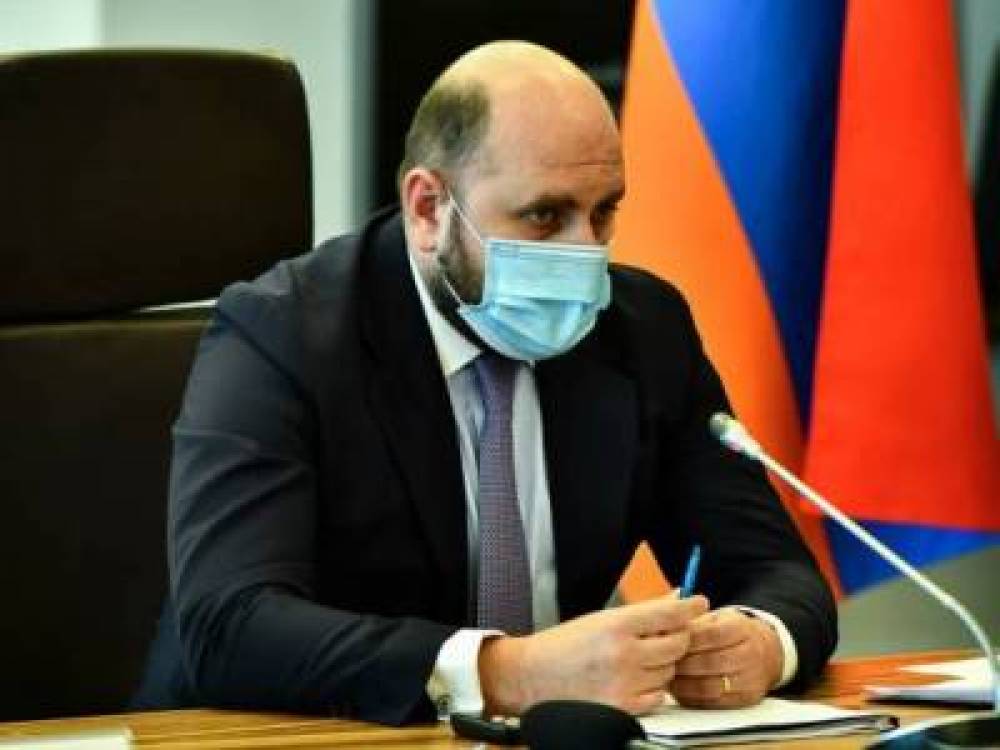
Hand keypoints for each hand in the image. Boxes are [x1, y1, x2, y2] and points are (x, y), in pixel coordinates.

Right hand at [479, 595, 708, 715]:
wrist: (532, 676)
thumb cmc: (564, 645)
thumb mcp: (600, 619)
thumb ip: (640, 613)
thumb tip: (674, 600)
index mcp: (616, 624)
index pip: (669, 613)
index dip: (690, 608)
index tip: (700, 603)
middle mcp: (624, 653)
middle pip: (677, 644)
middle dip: (678, 638)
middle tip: (668, 635)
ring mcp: (625, 682)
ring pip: (669, 671)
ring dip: (663, 665)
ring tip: (639, 660)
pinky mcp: (623, 707)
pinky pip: (658, 697)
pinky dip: (653, 689)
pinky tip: (635, 680)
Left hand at [669, 607, 782, 707]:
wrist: (767, 652)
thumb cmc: (733, 632)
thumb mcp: (719, 618)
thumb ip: (694, 620)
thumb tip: (667, 622)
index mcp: (742, 629)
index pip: (711, 635)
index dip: (686, 640)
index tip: (668, 642)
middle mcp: (750, 654)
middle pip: (709, 662)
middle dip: (682, 664)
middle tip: (661, 663)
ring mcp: (751, 679)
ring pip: (710, 686)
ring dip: (683, 684)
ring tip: (667, 677)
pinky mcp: (747, 699)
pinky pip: (714, 703)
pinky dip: (692, 697)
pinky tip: (680, 689)